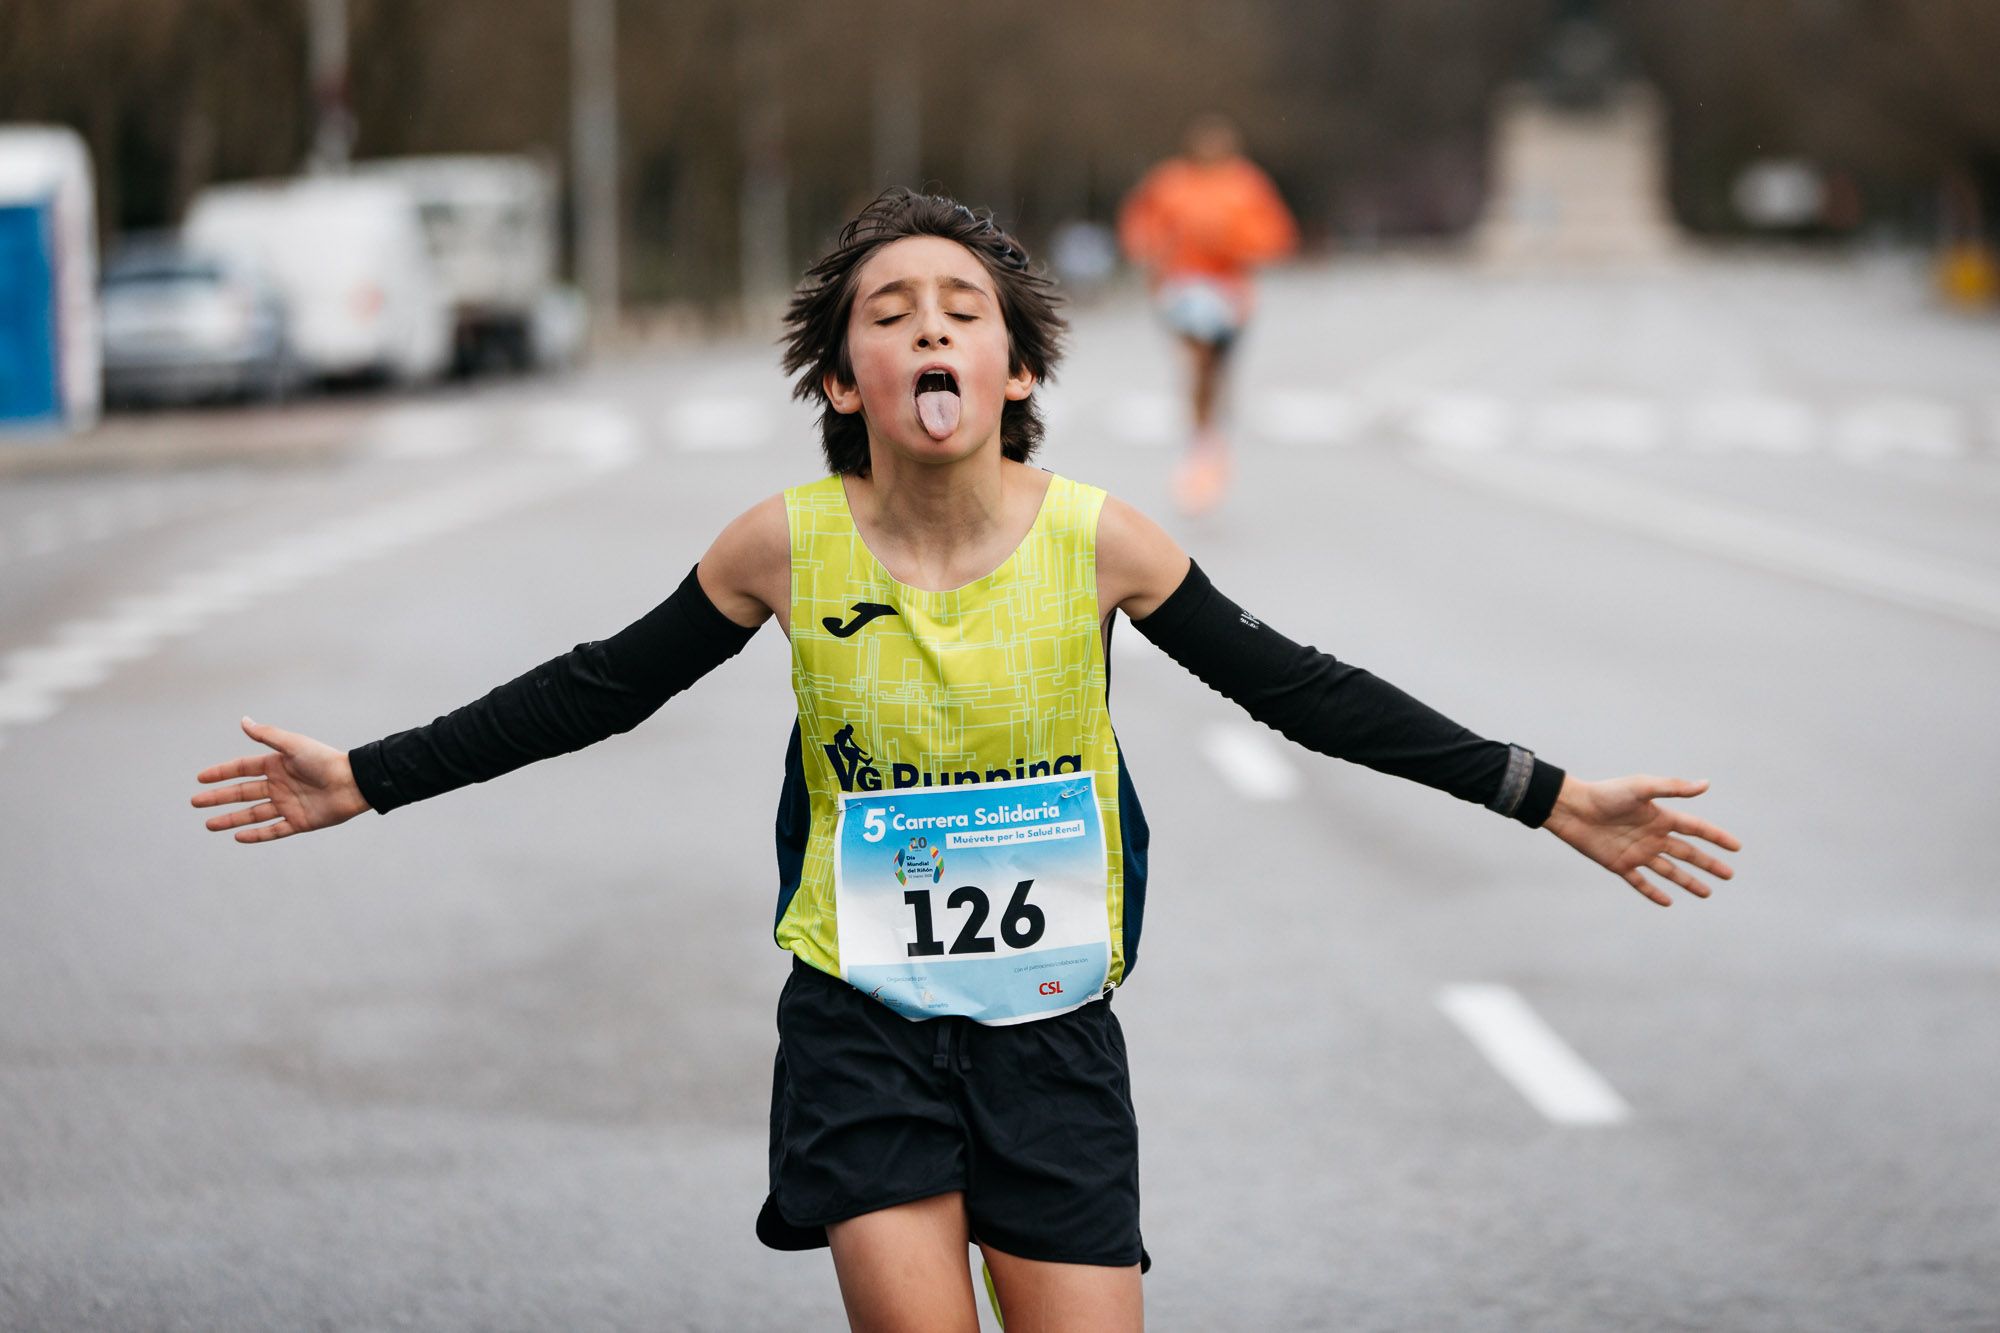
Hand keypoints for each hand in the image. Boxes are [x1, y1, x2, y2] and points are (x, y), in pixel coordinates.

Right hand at [191, 717, 369, 843]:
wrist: (354, 783)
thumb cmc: (325, 760)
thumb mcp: (293, 745)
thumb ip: (267, 736)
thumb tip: (243, 720)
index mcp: (277, 765)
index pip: (242, 769)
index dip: (221, 773)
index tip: (200, 778)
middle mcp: (280, 785)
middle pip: (242, 793)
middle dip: (219, 798)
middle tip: (195, 802)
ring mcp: (288, 804)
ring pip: (253, 814)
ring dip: (231, 819)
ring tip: (209, 825)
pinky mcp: (299, 822)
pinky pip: (273, 830)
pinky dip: (256, 835)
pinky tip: (238, 836)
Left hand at [1543, 775, 1739, 906]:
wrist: (1572, 808)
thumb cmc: (1606, 794)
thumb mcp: (1641, 787)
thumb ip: (1673, 788)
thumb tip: (1706, 784)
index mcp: (1660, 817)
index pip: (1696, 829)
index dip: (1716, 837)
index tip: (1736, 847)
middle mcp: (1652, 836)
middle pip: (1687, 853)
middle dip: (1708, 864)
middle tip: (1729, 875)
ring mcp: (1637, 852)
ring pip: (1669, 871)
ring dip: (1688, 881)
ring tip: (1707, 893)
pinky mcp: (1620, 864)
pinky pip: (1641, 882)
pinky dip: (1654, 892)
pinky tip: (1668, 902)